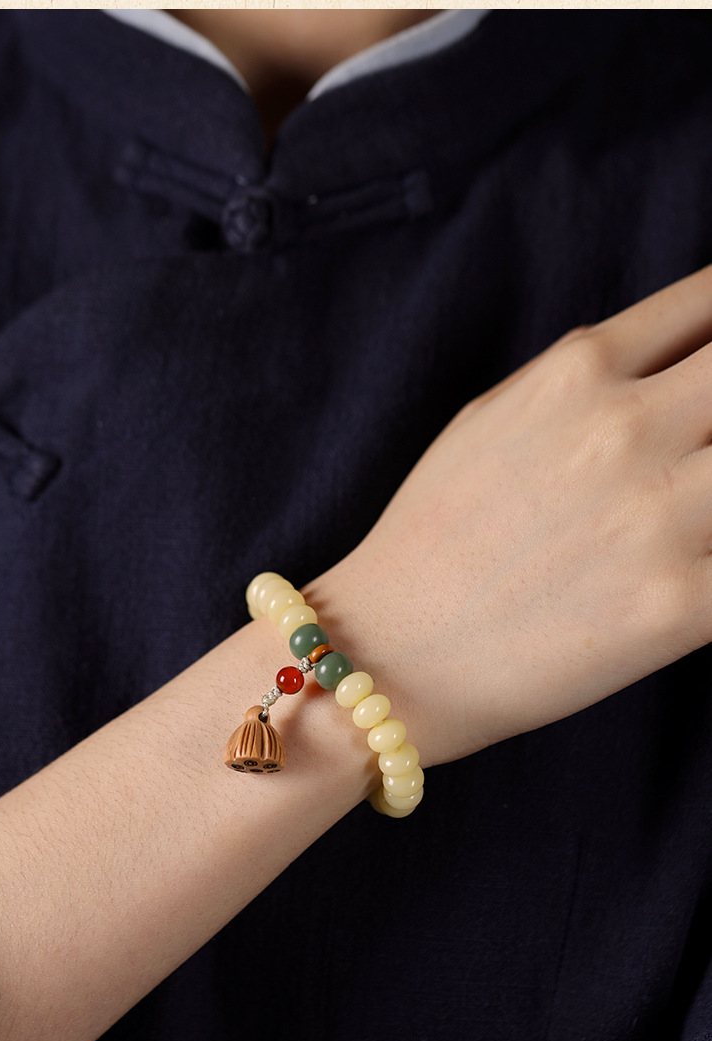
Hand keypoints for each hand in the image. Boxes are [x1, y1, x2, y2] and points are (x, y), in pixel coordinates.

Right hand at [306, 264, 711, 766]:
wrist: (391, 656)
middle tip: (707, 439)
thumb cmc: (435, 536)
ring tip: (697, 498)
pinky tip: (705, 556)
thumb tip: (673, 354)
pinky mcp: (681, 607)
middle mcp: (626, 429)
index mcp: (578, 371)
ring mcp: (660, 518)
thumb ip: (585, 377)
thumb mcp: (492, 416)